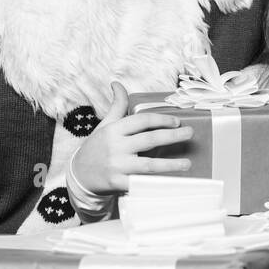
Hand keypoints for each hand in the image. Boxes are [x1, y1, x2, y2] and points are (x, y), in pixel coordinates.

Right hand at [70, 82, 194, 194]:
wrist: (79, 175)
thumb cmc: (96, 147)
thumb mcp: (105, 125)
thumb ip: (116, 106)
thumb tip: (117, 84)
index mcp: (114, 130)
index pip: (141, 120)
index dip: (161, 119)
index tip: (177, 121)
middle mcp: (116, 147)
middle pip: (149, 140)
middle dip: (172, 136)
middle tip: (189, 133)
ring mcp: (117, 167)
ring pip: (148, 165)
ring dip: (170, 165)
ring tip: (187, 163)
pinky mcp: (117, 184)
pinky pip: (140, 184)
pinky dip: (155, 184)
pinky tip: (171, 183)